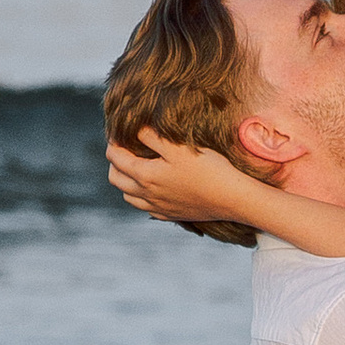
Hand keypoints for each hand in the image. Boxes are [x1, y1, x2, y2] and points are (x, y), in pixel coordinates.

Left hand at [106, 129, 260, 225]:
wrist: (231, 198)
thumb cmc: (208, 169)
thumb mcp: (179, 146)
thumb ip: (153, 136)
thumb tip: (135, 129)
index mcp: (146, 175)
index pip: (116, 158)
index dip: (113, 144)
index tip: (118, 134)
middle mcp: (147, 194)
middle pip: (116, 179)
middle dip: (114, 163)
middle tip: (123, 150)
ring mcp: (158, 208)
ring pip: (128, 196)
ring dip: (126, 182)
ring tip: (136, 169)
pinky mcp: (170, 215)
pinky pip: (146, 208)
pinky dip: (142, 197)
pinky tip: (153, 189)